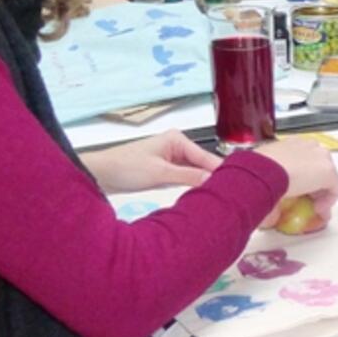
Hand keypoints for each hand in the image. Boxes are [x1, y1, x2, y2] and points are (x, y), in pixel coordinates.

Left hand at [81, 130, 221, 193]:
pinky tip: (203, 196)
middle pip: (204, 165)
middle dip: (214, 178)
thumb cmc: (124, 167)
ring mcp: (173, 159)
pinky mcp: (167, 171)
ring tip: (221, 197)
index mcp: (178, 140)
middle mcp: (178, 147)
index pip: (207, 157)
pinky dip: (194, 186)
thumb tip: (213, 180)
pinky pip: (187, 178)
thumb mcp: (160, 173)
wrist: (100, 175)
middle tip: (231, 195)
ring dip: (204, 183)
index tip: (237, 185)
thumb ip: (188, 176)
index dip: (221, 172)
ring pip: (197, 173)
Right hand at [254, 138, 337, 228]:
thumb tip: (270, 211)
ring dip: (320, 192)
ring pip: (326, 177)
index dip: (304, 178)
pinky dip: (328, 201)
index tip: (299, 192)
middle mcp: (308, 145)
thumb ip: (272, 185)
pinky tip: (317, 209)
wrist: (263, 171)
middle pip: (317, 167)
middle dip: (314, 186)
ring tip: (312, 207)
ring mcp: (321, 156)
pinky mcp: (329, 171)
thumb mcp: (264, 175)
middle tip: (306, 201)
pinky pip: (334, 189)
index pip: (304, 160)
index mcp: (291, 144)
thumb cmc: (257, 171)